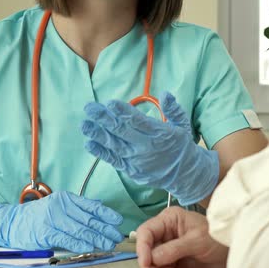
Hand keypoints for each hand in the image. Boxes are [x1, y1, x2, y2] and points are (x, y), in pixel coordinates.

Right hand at [0, 191, 123, 252]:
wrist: (12, 222)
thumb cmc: (39, 215)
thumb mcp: (59, 205)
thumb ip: (79, 206)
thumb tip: (100, 206)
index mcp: (66, 198)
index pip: (91, 205)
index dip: (106, 213)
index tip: (118, 221)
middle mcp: (61, 206)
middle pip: (88, 219)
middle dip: (105, 229)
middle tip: (116, 237)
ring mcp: (52, 218)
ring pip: (80, 230)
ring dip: (96, 238)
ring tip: (108, 244)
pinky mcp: (46, 232)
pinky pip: (67, 239)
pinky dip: (80, 244)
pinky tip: (90, 247)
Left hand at [81, 92, 218, 205]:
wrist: (184, 174)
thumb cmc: (181, 145)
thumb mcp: (183, 125)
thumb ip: (174, 109)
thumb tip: (165, 93)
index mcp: (160, 134)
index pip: (138, 121)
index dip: (123, 112)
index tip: (110, 103)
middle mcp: (146, 147)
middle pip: (122, 131)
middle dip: (104, 119)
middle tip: (90, 107)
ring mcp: (137, 160)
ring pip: (114, 146)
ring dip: (97, 134)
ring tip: (84, 124)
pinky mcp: (131, 170)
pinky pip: (113, 160)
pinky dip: (101, 152)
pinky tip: (89, 143)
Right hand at [136, 207, 227, 267]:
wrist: (231, 251)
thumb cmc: (218, 237)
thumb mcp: (197, 240)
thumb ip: (174, 248)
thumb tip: (153, 257)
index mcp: (169, 219)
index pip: (147, 231)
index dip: (142, 247)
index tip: (146, 262)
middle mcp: (166, 232)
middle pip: (146, 248)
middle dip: (149, 264)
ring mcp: (168, 247)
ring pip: (152, 261)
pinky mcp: (173, 261)